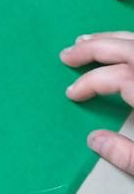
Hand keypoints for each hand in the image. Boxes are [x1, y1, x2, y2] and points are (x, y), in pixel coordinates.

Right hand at [61, 33, 133, 173]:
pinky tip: (119, 45)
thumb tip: (94, 140)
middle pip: (122, 48)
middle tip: (66, 54)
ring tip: (85, 41)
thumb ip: (125, 154)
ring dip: (109, 38)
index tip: (71, 94)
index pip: (114, 77)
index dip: (87, 83)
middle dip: (91, 48)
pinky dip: (127, 40)